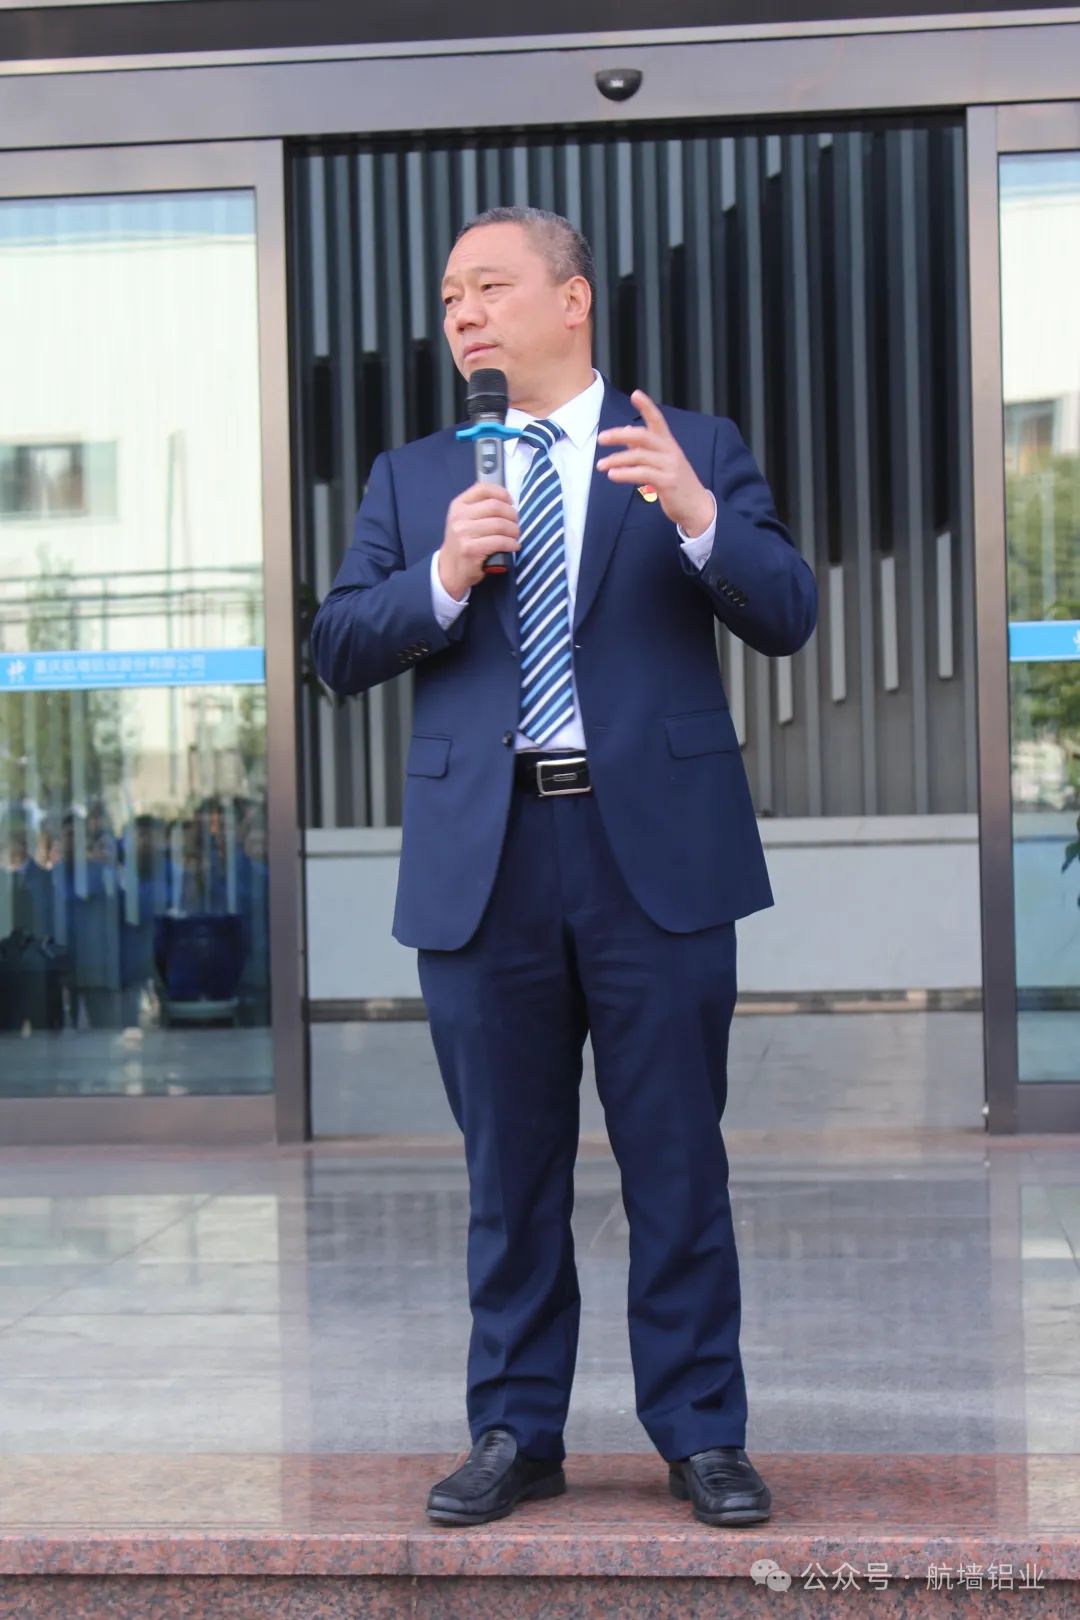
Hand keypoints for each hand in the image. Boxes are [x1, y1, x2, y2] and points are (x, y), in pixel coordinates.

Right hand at [437, 483, 519, 598]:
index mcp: (458, 505)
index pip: (483, 489)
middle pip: (495, 507)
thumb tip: (508, 501)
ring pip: (499, 525)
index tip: (510, 502)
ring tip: (515, 536)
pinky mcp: (470, 550)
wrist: (450, 569)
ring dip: (514, 531)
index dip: (501, 493)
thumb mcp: (465, 520)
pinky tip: (514, 546)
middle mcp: (459, 517)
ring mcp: (463, 534)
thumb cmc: (464, 543)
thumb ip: (481, 508)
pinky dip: (511, 544)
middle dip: (512, 515)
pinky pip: (499, 542)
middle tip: (516, 524)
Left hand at [596, 389, 714, 535]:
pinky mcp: (668, 482)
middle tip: (601, 438)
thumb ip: (644, 448)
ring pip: (639, 456)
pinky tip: (613, 475)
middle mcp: (670, 451)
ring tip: (601, 465)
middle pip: (643, 435)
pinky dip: (625, 473)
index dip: (647, 406)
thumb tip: (625, 432)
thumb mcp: (661, 463)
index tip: (635, 394)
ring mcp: (670, 466)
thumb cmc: (677, 484)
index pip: (658, 420)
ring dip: (617, 459)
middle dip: (620, 435)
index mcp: (669, 444)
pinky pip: (642, 474)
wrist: (697, 507)